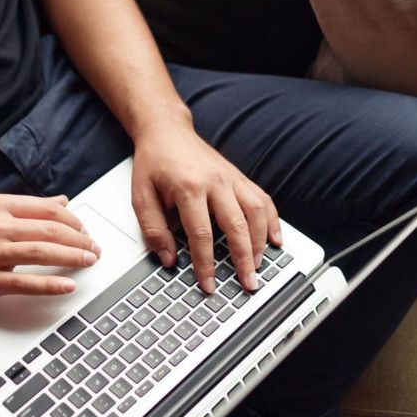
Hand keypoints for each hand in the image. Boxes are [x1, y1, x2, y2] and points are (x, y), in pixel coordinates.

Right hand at [0, 193, 100, 304]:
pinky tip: (67, 285)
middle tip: (94, 248)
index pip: (46, 210)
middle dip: (79, 239)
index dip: (73, 220)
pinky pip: (24, 283)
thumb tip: (61, 203)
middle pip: (50, 231)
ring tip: (89, 261)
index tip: (84, 230)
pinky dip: (50, 284)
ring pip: (42, 253)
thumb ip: (25, 207)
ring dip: (72, 257)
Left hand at [130, 121, 281, 293]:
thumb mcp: (140, 196)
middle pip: (237, 227)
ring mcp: (231, 178)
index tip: (209, 285)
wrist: (167, 131)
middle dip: (244, 259)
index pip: (202, 234)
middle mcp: (216, 182)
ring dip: (261, 242)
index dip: (206, 264)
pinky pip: (263, 199)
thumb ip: (153, 229)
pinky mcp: (240, 177)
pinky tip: (275, 240)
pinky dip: (272, 221)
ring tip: (259, 265)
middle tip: (248, 284)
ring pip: (256, 213)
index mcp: (189, 187)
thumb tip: (168, 259)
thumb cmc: (154, 162)